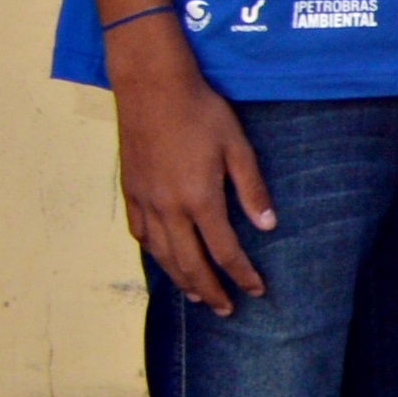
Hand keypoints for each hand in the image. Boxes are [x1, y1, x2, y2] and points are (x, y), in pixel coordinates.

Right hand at [109, 46, 272, 312]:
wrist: (152, 88)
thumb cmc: (201, 112)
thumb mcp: (237, 146)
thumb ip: (252, 189)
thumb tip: (268, 226)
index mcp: (199, 199)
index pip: (224, 251)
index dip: (241, 274)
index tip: (256, 290)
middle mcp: (168, 208)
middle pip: (189, 263)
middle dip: (210, 289)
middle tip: (227, 308)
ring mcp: (145, 201)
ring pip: (162, 254)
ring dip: (180, 279)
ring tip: (197, 295)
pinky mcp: (130, 191)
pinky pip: (141, 233)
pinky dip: (155, 253)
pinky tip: (165, 258)